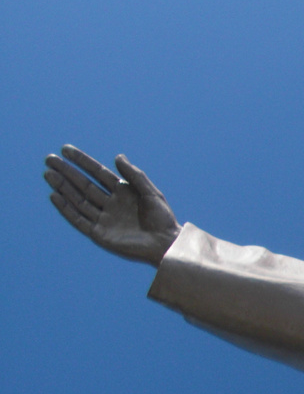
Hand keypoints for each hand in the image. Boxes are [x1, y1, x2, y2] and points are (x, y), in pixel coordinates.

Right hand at [44, 145, 180, 265]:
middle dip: (67, 172)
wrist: (165, 244)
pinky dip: (66, 208)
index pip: (98, 172)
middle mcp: (111, 203)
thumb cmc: (162, 219)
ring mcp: (104, 218)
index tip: (65, 149)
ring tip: (48, 174)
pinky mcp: (99, 234)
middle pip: (84, 184)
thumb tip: (117, 156)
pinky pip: (79, 219)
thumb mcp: (151, 193)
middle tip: (49, 159)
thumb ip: (134, 175)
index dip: (82, 161)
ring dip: (63, 187)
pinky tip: (55, 196)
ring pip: (78, 200)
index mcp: (123, 191)